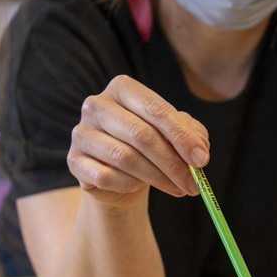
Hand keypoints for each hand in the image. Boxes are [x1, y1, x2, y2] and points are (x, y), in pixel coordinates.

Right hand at [68, 75, 209, 209]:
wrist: (118, 175)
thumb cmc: (149, 147)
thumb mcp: (173, 134)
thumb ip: (190, 134)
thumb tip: (200, 149)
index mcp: (123, 88)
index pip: (155, 109)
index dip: (182, 136)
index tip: (201, 160)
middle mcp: (96, 105)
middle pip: (141, 135)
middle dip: (172, 163)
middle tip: (193, 183)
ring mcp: (81, 132)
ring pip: (125, 158)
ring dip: (157, 178)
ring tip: (177, 188)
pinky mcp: (74, 160)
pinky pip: (106, 177)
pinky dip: (129, 185)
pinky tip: (139, 187)